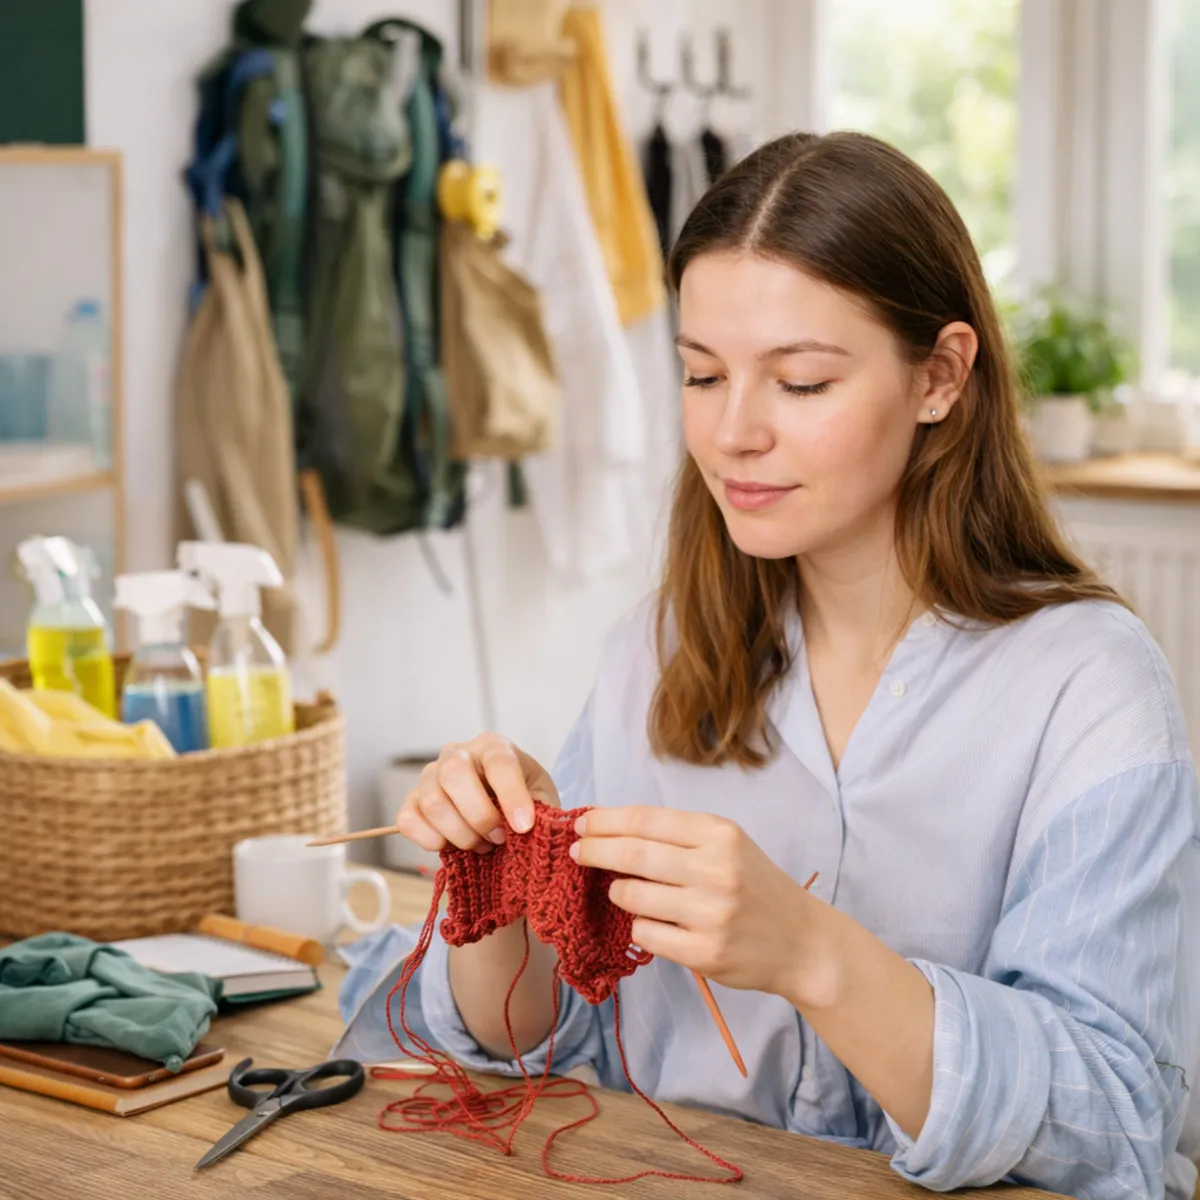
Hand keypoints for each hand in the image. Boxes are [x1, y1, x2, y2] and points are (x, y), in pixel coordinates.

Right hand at [396, 733, 559, 853]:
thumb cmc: (524, 800)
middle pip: (453, 773)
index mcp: (493, 746)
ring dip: (461, 834)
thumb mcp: (542, 798)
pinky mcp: (411, 801)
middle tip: (499, 838)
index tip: (524, 827)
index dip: (511, 795)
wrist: (504, 811)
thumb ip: (539, 809)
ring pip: (432, 802)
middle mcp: (457, 753)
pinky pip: (408, 820)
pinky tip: (452, 846)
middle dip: (479, 815)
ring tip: (482, 845)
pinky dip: (431, 840)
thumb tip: (524, 827)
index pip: (499, 761)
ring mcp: (429, 776)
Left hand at [571, 806, 819, 996]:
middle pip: (632, 855)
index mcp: (719, 834)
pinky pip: (645, 934)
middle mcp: (716, 869)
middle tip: (577, 853)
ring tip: (620, 890)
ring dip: (616, 892)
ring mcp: (710, 913)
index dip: (605, 821)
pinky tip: (647, 920)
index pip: (645, 820)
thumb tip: (611, 829)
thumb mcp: (727, 845)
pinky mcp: (705, 952)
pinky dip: (636, 925)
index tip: (582, 825)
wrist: (802, 941)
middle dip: (595, 851)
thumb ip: (678, 836)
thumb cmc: (755, 885)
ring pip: (632, 896)